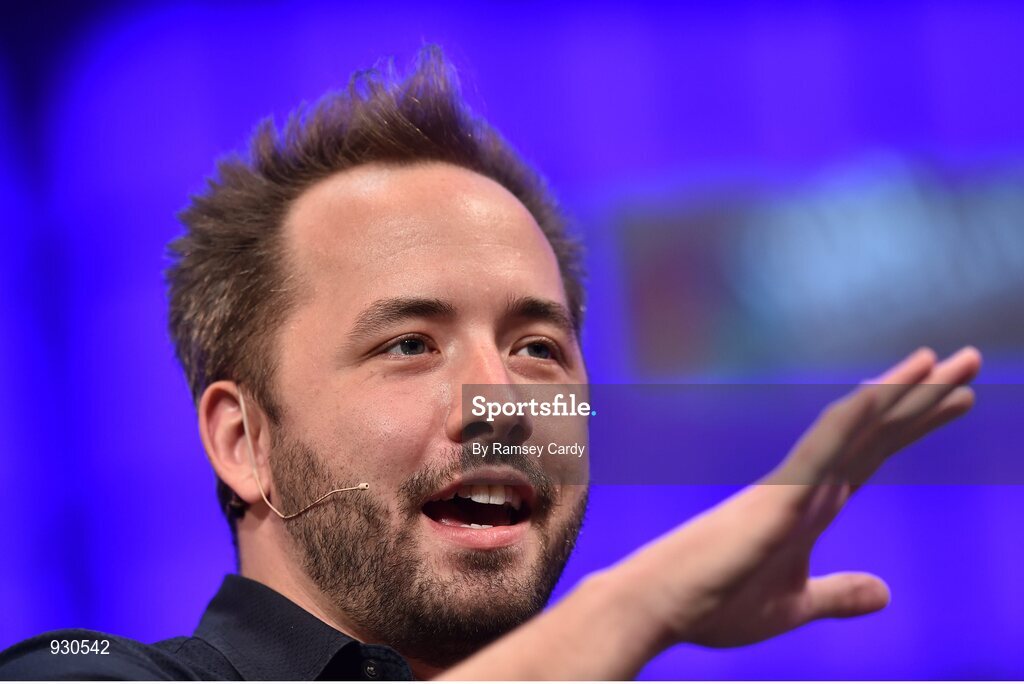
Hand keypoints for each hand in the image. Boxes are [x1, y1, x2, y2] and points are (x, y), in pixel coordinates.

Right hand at [612, 346, 981, 648]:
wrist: (660, 606)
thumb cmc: (714, 602)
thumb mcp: (795, 605)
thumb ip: (837, 594)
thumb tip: (885, 592)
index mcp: (810, 508)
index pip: (873, 454)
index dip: (914, 424)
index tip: (956, 398)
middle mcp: (806, 486)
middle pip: (875, 431)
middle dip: (923, 397)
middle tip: (971, 361)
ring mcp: (791, 488)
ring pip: (853, 429)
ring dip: (899, 395)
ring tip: (942, 363)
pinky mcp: (774, 499)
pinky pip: (819, 451)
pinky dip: (851, 421)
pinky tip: (882, 395)